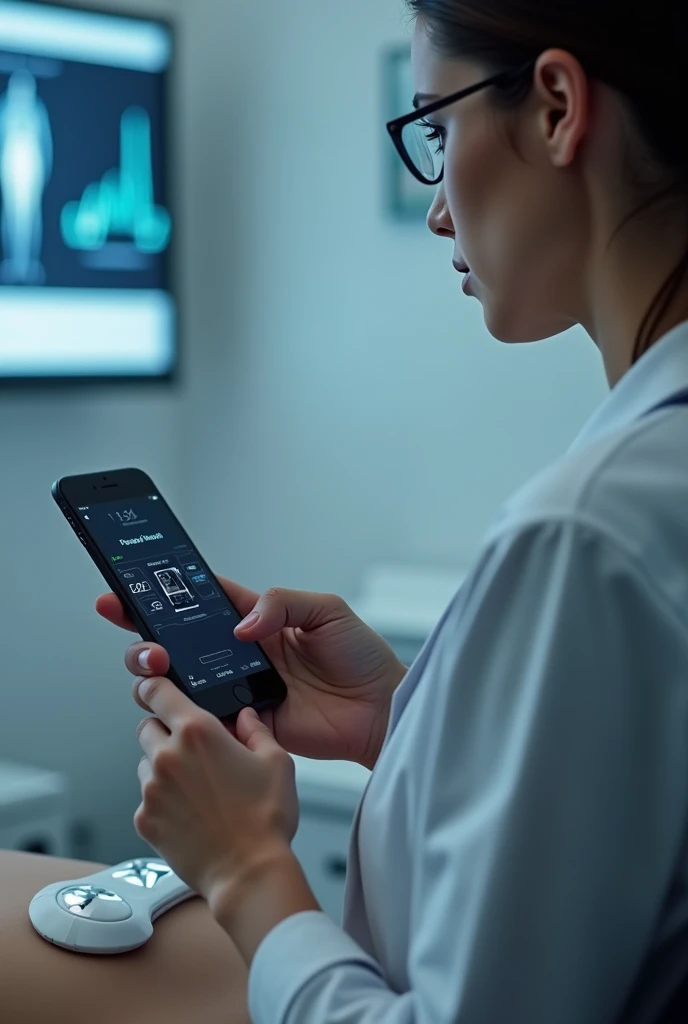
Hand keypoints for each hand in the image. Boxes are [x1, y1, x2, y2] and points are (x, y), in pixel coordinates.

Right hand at [97, 578, 406, 768]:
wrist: (380, 711)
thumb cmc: (361, 658)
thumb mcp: (327, 610)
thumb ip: (281, 604)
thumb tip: (241, 626)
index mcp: (257, 619)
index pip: (201, 600)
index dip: (164, 593)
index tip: (131, 586)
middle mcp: (240, 654)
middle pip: (177, 640)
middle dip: (146, 633)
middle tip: (139, 634)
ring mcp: (239, 689)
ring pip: (179, 679)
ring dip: (155, 671)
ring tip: (156, 664)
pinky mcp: (244, 724)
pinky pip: (202, 718)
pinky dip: (181, 711)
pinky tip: (176, 702)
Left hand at [132, 672, 298, 908]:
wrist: (248, 874)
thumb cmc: (265, 819)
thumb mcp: (278, 762)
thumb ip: (257, 730)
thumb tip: (245, 717)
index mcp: (198, 732)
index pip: (157, 692)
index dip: (155, 687)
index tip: (157, 689)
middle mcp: (168, 755)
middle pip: (147, 727)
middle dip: (166, 732)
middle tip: (194, 750)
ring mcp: (151, 789)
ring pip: (146, 763)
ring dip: (163, 767)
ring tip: (197, 788)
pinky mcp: (145, 820)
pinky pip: (146, 799)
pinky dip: (163, 801)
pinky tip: (191, 813)